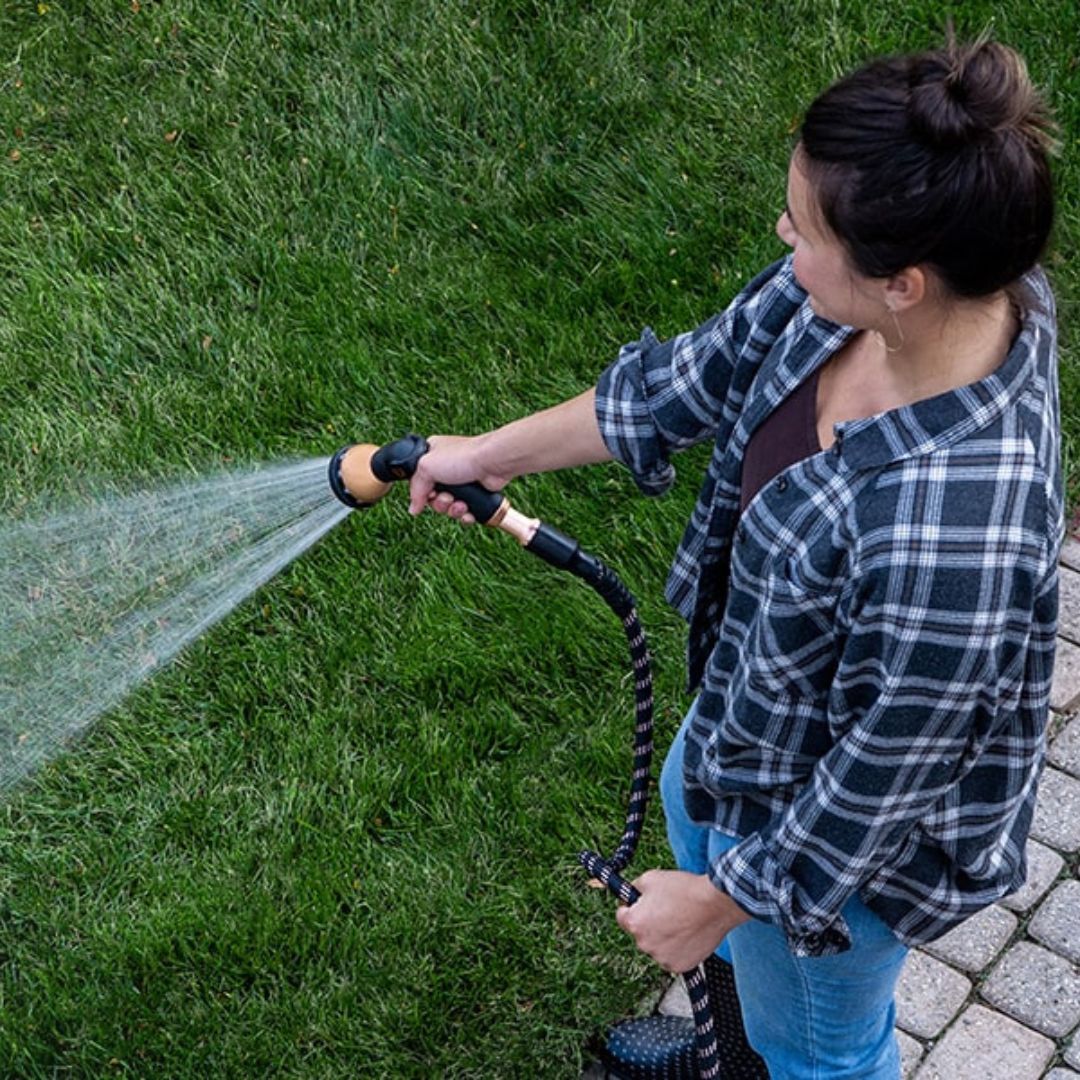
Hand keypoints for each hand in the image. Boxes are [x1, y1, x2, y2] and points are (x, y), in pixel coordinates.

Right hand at [407, 434, 511, 522]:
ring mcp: (462, 481)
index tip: (426, 497)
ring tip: (461, 504)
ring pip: (449, 507)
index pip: (418, 482)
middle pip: (434, 498)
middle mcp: (446, 468)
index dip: (421, 493)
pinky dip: (465, 514)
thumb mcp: (426, 467)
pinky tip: (468, 511)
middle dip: (440, 503)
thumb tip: (413, 508)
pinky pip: (465, 511)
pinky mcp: (475, 493)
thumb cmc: (463, 456)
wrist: (492, 462)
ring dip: (453, 510)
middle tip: (447, 498)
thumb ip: (415, 489)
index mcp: (432, 456)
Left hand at [615, 869, 750, 971]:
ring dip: (663, 936)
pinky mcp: (680, 966)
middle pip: (640, 933)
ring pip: (656, 946)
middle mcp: (645, 944)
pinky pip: (672, 956)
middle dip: (649, 922)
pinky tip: (686, 933)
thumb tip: (629, 893)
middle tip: (666, 910)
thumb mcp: (651, 878)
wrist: (715, 904)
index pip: (621, 916)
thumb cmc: (686, 891)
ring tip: (679, 920)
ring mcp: (662, 958)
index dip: (631, 906)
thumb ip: (634, 888)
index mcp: (634, 923)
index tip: (641, 904)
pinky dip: (677, 948)